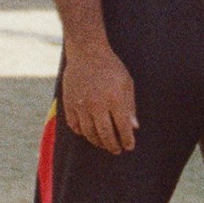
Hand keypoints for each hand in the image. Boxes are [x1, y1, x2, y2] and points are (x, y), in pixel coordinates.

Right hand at [61, 37, 137, 153]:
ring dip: (97, 142)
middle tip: (116, 150)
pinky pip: (74, 125)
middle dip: (113, 145)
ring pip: (89, 133)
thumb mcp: (126, 83)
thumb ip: (130, 106)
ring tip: (104, 144)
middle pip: (105, 134)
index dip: (127, 140)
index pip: (123, 127)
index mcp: (114, 99)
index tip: (129, 146)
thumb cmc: (111, 67)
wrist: (87, 52)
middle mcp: (97, 105)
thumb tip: (134, 127)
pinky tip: (88, 134)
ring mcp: (81, 105)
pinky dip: (82, 133)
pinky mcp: (69, 104)